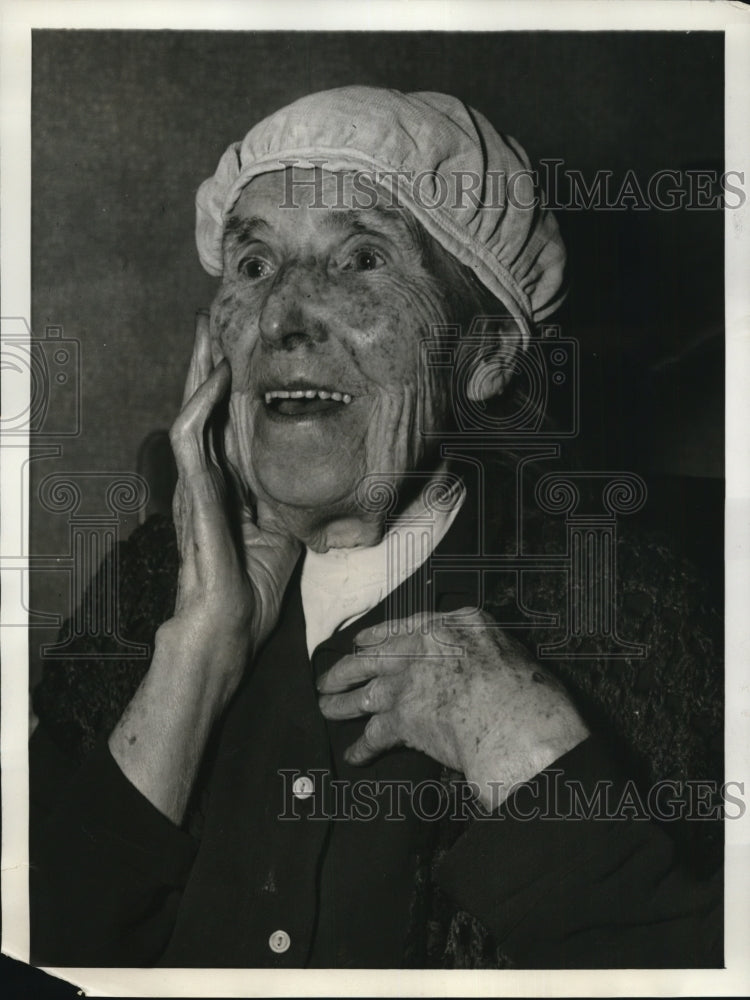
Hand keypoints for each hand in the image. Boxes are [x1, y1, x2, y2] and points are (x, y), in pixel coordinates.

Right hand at [168, 312, 299, 695]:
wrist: (227, 629)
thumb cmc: (249, 590)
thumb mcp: (282, 534)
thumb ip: (286, 501)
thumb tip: (316, 479)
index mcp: (223, 488)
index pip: (222, 425)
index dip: (226, 388)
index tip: (238, 349)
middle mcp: (204, 479)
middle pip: (202, 409)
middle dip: (205, 363)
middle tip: (212, 319)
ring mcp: (194, 485)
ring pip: (191, 412)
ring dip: (199, 369)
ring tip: (208, 329)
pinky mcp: (193, 494)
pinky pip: (192, 438)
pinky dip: (202, 403)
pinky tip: (215, 374)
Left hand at [317, 608, 588, 807]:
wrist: (512, 717)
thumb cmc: (523, 686)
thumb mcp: (502, 647)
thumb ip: (479, 650)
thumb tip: (480, 661)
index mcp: (448, 626)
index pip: (403, 626)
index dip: (377, 636)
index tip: (359, 641)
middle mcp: (419, 649)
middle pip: (371, 658)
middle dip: (346, 670)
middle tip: (327, 679)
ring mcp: (405, 683)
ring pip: (363, 693)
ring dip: (341, 704)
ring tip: (327, 709)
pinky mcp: (400, 719)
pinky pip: (374, 735)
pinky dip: (363, 748)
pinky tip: (354, 755)